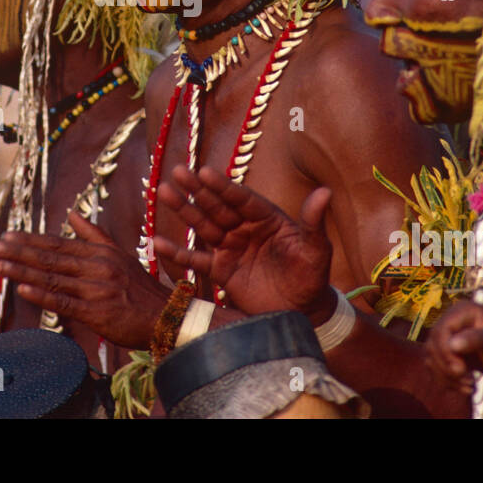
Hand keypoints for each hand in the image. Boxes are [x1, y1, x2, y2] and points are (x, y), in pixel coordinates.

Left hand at [0, 212, 171, 348]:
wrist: (167, 316)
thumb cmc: (140, 287)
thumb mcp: (119, 254)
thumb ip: (94, 234)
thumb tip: (72, 214)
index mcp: (99, 252)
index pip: (58, 243)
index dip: (30, 240)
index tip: (7, 236)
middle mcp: (96, 267)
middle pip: (51, 258)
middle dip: (20, 252)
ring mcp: (96, 289)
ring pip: (53, 278)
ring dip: (24, 272)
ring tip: (0, 266)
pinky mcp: (97, 312)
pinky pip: (64, 302)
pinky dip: (43, 295)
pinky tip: (23, 290)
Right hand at [152, 165, 336, 322]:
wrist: (302, 311)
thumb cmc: (312, 276)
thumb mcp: (316, 250)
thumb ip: (313, 222)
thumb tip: (326, 192)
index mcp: (266, 217)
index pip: (241, 198)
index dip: (222, 186)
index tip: (204, 171)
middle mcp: (244, 228)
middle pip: (217, 206)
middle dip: (196, 190)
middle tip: (176, 171)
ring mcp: (230, 248)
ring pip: (203, 226)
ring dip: (183, 210)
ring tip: (162, 191)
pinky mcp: (221, 271)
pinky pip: (196, 261)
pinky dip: (177, 254)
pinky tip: (157, 243)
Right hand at [425, 300, 482, 394]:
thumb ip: (478, 338)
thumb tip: (452, 344)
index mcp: (464, 311)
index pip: (441, 330)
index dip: (444, 351)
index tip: (459, 369)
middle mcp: (455, 322)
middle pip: (434, 345)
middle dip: (446, 366)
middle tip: (466, 380)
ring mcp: (453, 338)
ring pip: (433, 358)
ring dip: (446, 376)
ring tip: (468, 387)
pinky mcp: (455, 354)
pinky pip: (439, 367)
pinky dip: (448, 380)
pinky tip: (465, 388)